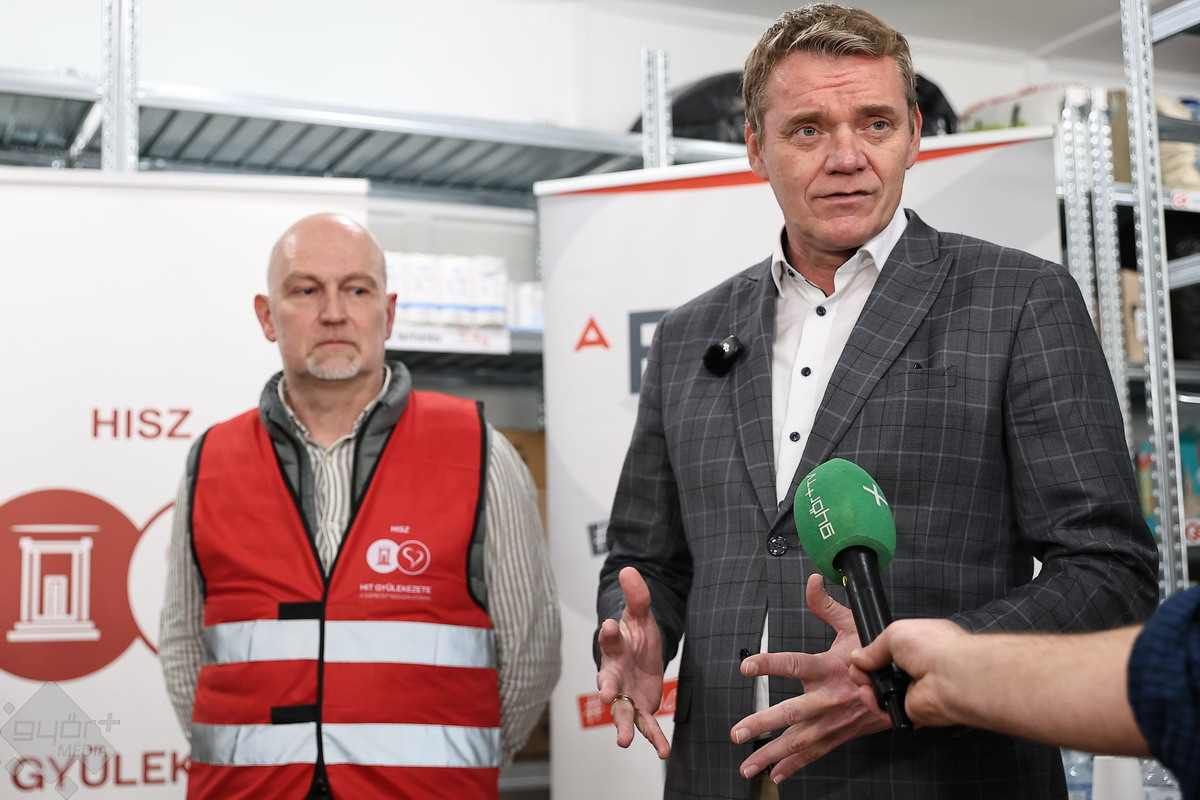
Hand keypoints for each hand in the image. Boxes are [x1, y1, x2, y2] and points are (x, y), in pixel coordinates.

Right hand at [596, 566, 670, 758]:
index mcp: (614, 646)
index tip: (609, 625)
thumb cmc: (636, 634)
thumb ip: (637, 596)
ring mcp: (625, 693)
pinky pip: (645, 725)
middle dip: (607, 688)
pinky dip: (653, 739)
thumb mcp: (641, 614)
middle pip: (607, 681)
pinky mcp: (640, 707)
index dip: (609, 632)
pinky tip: (663, 752)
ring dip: (622, 726)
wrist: (640, 654)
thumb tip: (629, 569)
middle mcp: (614, 673)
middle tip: (607, 694)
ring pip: (621, 712)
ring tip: (622, 740)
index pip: (609, 637)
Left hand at [730, 573, 889, 783]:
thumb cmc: (876, 654)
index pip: (794, 664)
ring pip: (798, 742)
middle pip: (792, 713)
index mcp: (828, 668)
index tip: (745, 666)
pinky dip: (793, 766)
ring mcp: (833, 721)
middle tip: (738, 732)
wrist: (906, 688)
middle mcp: (828, 698)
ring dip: (770, 755)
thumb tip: (813, 581)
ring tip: (747, 766)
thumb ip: (826, 605)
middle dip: (763, 724)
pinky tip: (774, 775)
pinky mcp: (839, 736)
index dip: (769, 663)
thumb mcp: (853, 625)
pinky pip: (813, 754)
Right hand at [848, 618, 968, 727]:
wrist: (952, 675)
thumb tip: (857, 657)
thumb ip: (874, 647)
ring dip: (868, 688)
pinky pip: (888, 711)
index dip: (873, 654)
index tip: (859, 657)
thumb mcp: (895, 633)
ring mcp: (917, 691)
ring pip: (884, 693)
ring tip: (861, 682)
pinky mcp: (914, 711)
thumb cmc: (934, 647)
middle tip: (856, 670)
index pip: (892, 652)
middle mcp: (920, 668)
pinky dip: (875, 706)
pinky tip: (868, 694)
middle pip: (885, 673)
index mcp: (921, 645)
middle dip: (866, 671)